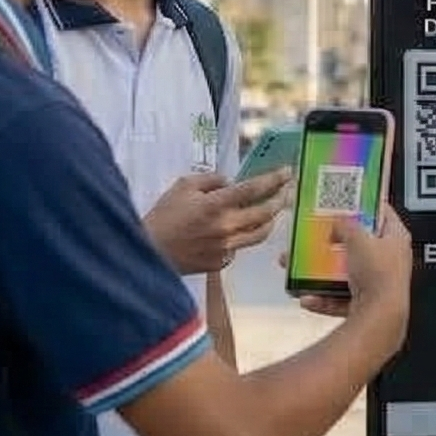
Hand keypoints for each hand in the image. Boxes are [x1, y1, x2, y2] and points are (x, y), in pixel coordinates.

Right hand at [145, 168, 290, 274]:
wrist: (148, 251)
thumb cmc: (163, 216)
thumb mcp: (183, 186)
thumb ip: (210, 181)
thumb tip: (230, 182)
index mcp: (216, 205)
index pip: (254, 189)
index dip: (274, 179)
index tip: (286, 172)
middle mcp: (226, 227)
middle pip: (265, 213)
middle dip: (280, 199)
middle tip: (287, 191)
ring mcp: (226, 247)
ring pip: (260, 234)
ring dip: (271, 221)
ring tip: (274, 211)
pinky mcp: (221, 262)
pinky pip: (241, 247)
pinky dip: (245, 236)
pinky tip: (243, 229)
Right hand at [320, 202, 414, 337]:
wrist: (379, 316)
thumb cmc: (377, 272)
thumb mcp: (358, 238)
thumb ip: (346, 225)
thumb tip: (339, 222)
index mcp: (397, 238)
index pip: (384, 213)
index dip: (367, 204)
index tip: (349, 201)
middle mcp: (391, 260)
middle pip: (362, 246)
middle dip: (336, 243)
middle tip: (320, 238)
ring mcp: (379, 283)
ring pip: (347, 274)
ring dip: (324, 274)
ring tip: (302, 270)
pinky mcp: (368, 304)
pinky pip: (342, 298)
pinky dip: (325, 298)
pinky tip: (308, 297)